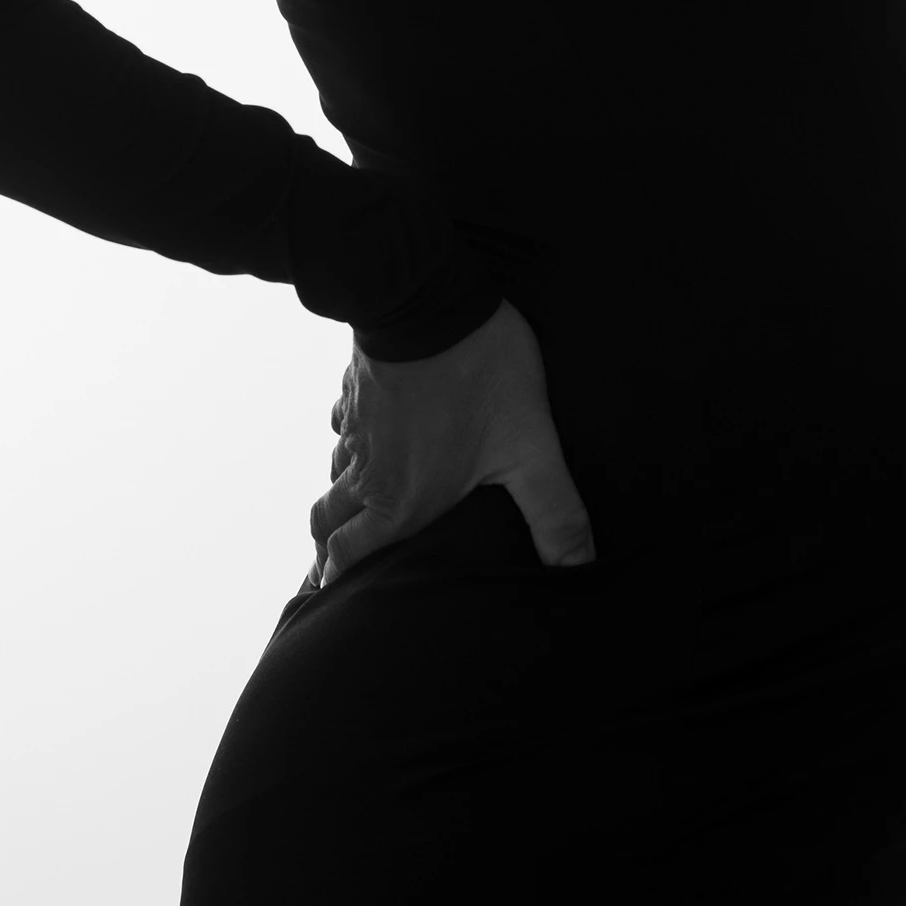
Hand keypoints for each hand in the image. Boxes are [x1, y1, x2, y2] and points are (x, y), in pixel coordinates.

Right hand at [302, 296, 597, 591]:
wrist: (423, 297)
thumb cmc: (477, 373)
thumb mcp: (530, 446)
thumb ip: (554, 512)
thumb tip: (579, 569)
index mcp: (400, 502)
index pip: (349, 561)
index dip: (335, 587)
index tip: (335, 609)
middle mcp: (367, 473)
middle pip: (326, 527)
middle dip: (327, 553)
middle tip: (333, 571)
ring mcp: (355, 429)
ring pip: (330, 478)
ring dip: (336, 502)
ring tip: (350, 516)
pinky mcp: (356, 392)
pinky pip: (341, 430)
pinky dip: (347, 447)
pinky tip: (368, 441)